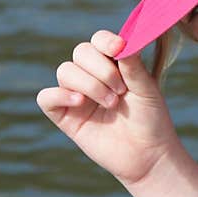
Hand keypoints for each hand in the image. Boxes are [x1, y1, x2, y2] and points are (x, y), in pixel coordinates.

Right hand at [36, 30, 180, 185]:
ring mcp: (77, 95)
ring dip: (89, 84)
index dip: (106, 41)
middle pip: (80, 52)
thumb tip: (123, 41)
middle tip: (121, 90)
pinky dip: (60, 95)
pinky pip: (46, 97)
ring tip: (112, 103)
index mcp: (114, 64)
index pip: (99, 41)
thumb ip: (132, 65)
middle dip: (101, 69)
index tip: (119, 49)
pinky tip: (80, 102)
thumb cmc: (150, 119)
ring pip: (65, 71)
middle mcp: (93, 76)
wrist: (147, 155)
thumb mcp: (146, 89)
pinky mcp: (65, 116)